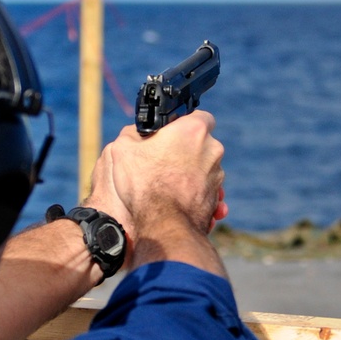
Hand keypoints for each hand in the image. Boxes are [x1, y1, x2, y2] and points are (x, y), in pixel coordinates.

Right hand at [89, 113, 224, 242]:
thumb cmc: (144, 184)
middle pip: (200, 142)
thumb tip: (137, 134)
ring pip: (203, 167)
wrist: (163, 224)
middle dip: (185, 149)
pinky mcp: (216, 196)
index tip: (170, 133)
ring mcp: (217, 174)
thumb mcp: (123, 149)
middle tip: (163, 159)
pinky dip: (193, 192)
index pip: (197, 115)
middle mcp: (212, 149)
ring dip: (189, 172)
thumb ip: (133, 134)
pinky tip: (175, 199)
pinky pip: (204, 189)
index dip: (182, 123)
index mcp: (194, 130)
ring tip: (166, 183)